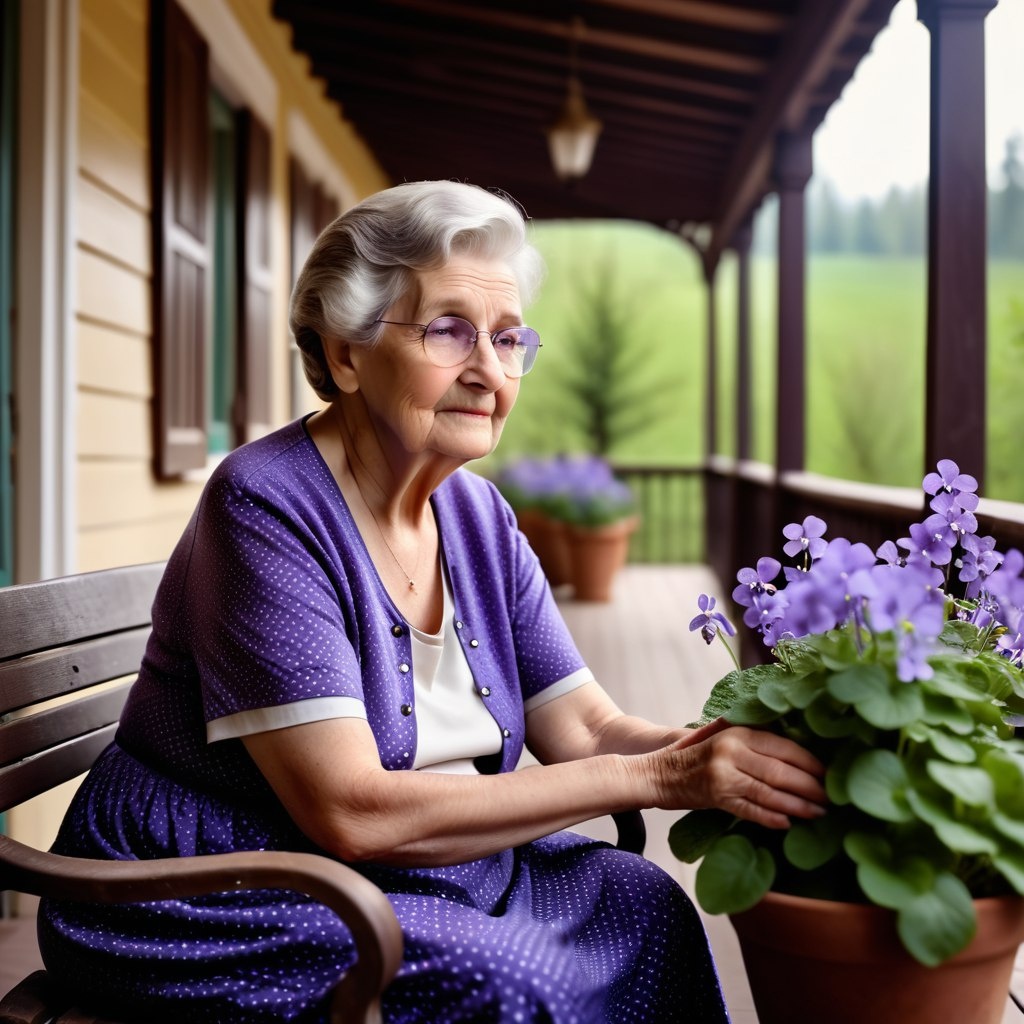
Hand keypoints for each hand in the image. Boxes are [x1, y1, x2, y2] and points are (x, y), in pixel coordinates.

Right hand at [647, 718, 827, 828]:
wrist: (656, 773)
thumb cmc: (692, 753)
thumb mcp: (718, 733)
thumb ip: (748, 732)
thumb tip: (790, 738)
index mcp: (737, 733)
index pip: (783, 747)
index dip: (809, 762)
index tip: (829, 774)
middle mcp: (732, 752)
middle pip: (781, 771)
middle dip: (811, 787)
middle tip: (832, 799)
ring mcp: (724, 776)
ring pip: (770, 793)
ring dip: (798, 807)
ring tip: (819, 814)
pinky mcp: (716, 798)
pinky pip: (750, 810)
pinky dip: (771, 819)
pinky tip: (788, 824)